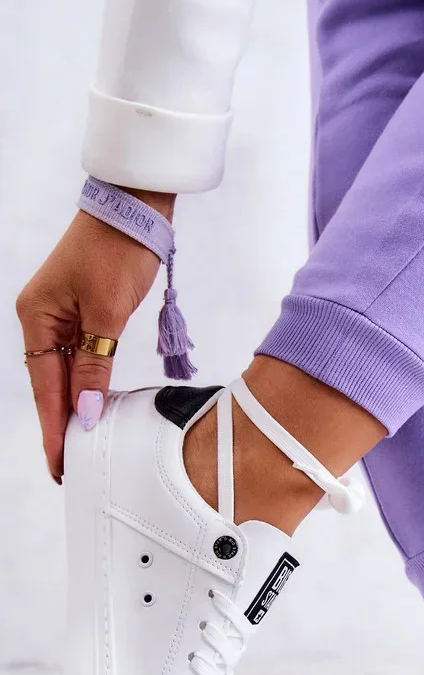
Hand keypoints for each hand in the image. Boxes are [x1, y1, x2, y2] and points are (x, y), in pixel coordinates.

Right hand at [16, 190, 174, 481]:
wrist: (135, 208)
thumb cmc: (119, 250)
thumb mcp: (108, 314)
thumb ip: (96, 367)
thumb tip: (86, 413)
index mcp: (36, 316)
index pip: (45, 387)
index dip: (54, 427)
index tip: (60, 464)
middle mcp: (40, 317)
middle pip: (49, 383)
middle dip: (60, 423)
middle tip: (69, 466)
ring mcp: (59, 313)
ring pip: (64, 372)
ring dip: (73, 405)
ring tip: (81, 445)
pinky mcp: (80, 310)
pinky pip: (78, 356)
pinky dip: (85, 382)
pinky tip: (92, 405)